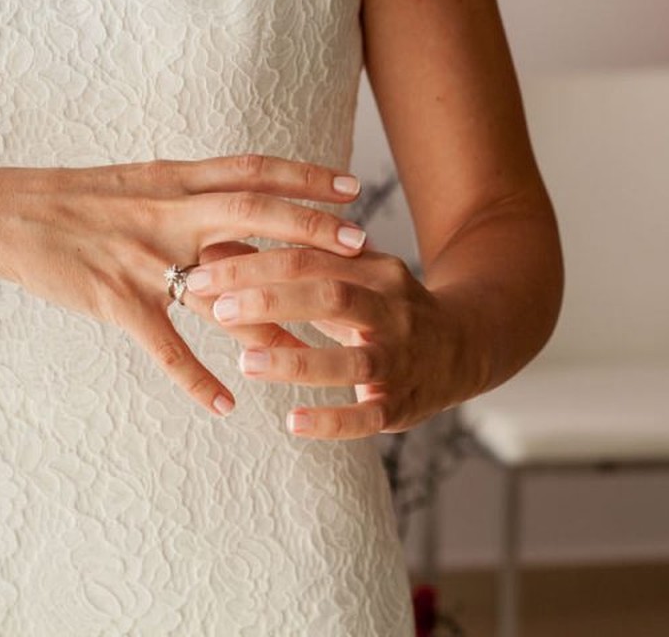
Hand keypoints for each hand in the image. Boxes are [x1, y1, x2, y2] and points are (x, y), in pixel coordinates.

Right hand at [0, 154, 368, 417]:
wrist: (2, 215)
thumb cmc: (66, 200)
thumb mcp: (130, 183)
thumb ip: (179, 192)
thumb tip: (224, 198)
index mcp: (171, 181)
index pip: (251, 171)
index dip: (304, 176)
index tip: (349, 185)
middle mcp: (167, 212)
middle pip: (255, 213)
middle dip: (312, 228)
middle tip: (362, 246)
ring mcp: (144, 256)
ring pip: (223, 284)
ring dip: (274, 311)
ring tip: (318, 340)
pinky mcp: (116, 299)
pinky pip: (166, 346)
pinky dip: (197, 378)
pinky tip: (224, 407)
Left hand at [181, 245, 488, 436]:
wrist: (467, 344)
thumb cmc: (382, 305)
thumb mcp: (344, 275)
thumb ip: (283, 265)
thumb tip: (210, 246)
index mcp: (373, 270)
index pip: (308, 258)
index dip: (253, 263)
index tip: (201, 270)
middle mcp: (391, 310)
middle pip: (331, 295)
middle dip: (271, 300)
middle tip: (217, 308)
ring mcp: (399, 359)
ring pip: (351, 360)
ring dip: (296, 361)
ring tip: (247, 363)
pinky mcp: (403, 405)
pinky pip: (368, 416)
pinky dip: (331, 421)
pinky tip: (292, 423)